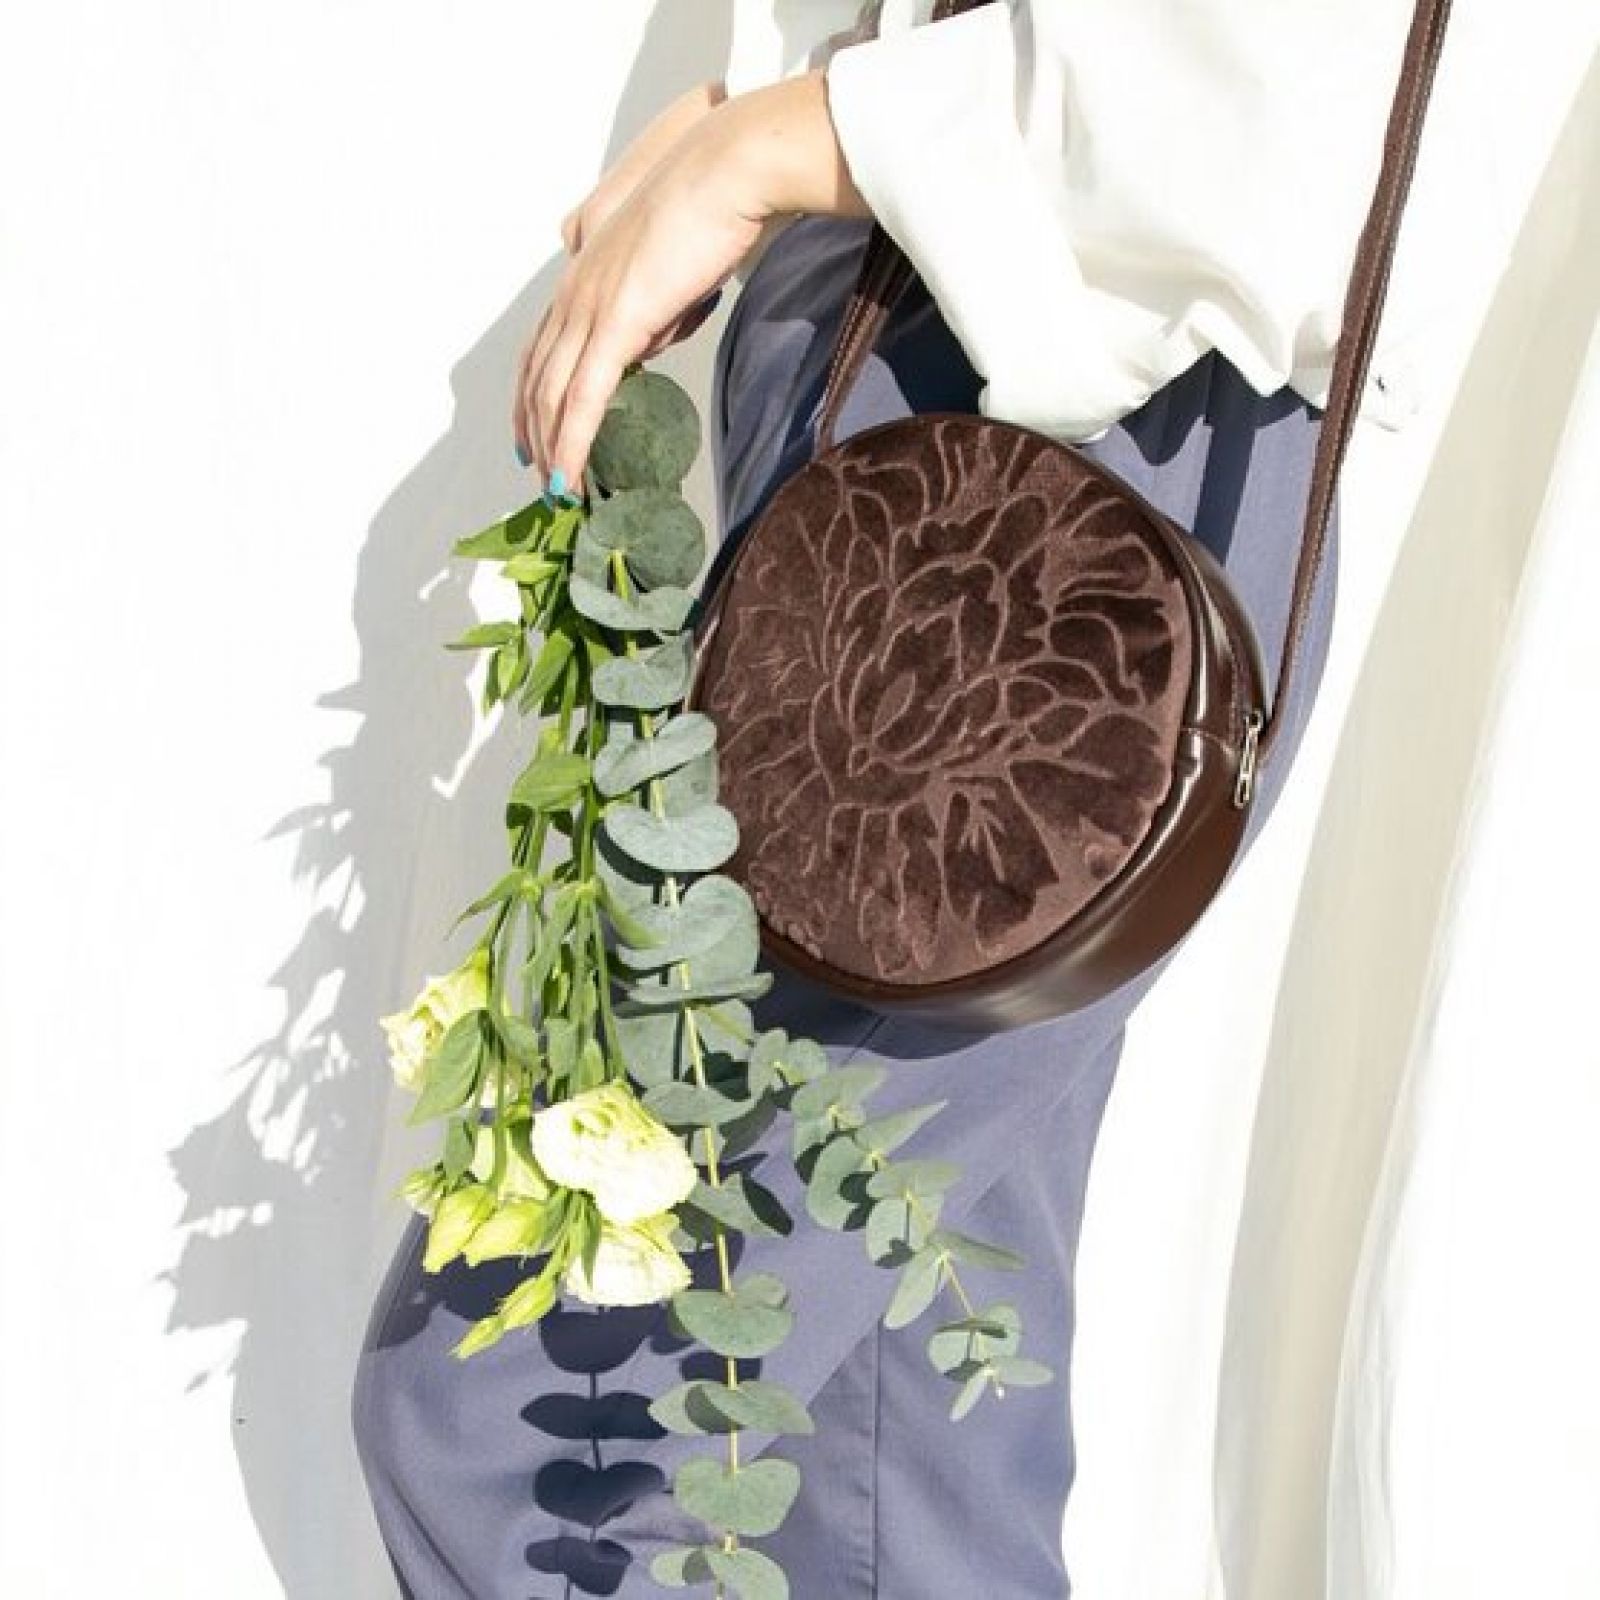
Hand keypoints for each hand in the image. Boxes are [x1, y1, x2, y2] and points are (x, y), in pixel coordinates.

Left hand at [512, 70, 869, 498]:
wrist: (728, 174)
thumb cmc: (713, 210)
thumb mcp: (672, 269)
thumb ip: (651, 308)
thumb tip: (648, 342)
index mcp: (587, 273)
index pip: (545, 344)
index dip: (534, 391)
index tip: (533, 429)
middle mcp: (576, 289)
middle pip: (537, 375)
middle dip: (534, 431)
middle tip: (540, 476)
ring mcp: (590, 306)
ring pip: (552, 395)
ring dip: (551, 450)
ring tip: (557, 491)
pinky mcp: (615, 323)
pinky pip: (582, 399)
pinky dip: (572, 443)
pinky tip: (570, 476)